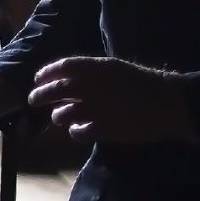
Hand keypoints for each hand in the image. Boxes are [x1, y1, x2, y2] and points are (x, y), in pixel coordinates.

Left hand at [29, 56, 195, 146]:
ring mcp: (95, 108)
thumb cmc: (142, 83)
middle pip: (56, 90)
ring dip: (59, 115)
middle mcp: (91, 86)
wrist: (166, 102)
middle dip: (40, 95)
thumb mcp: (115, 68)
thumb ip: (91, 73)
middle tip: (33, 100)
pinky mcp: (102, 129)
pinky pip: (78, 132)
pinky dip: (75, 132)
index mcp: (97, 68)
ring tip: (60, 117)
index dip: (46, 73)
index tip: (37, 79)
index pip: (62, 67)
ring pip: (63, 114)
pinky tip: (78, 131)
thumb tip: (68, 79)